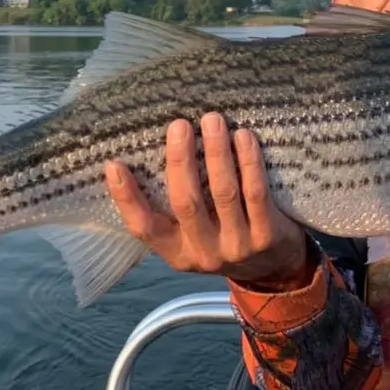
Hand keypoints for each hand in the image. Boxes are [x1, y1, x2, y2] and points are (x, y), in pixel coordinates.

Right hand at [104, 112, 313, 289]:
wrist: (275, 269)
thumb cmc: (225, 237)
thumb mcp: (192, 236)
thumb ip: (173, 208)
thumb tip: (147, 154)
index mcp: (176, 253)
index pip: (144, 227)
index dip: (126, 198)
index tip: (113, 165)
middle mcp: (204, 253)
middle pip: (186, 203)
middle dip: (180, 160)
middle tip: (179, 124)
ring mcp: (237, 246)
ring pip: (223, 193)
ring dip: (216, 153)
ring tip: (212, 120)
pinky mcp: (267, 236)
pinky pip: (255, 193)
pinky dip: (249, 163)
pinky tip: (244, 137)